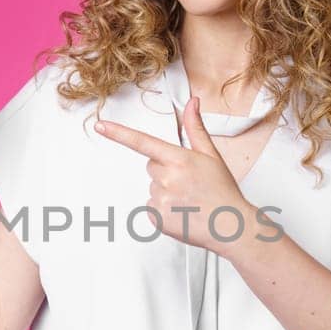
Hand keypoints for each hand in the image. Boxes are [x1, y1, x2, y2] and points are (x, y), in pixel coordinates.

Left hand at [94, 96, 252, 249]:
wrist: (230, 226)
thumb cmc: (222, 190)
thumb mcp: (211, 155)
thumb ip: (195, 128)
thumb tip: (192, 102)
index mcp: (179, 159)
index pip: (142, 142)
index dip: (118, 133)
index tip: (100, 126)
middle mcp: (167, 178)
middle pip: (151, 166)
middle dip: (166, 171)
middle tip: (189, 183)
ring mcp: (160, 199)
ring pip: (152, 188)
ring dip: (167, 192)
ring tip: (189, 201)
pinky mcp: (156, 218)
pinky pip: (151, 208)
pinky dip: (164, 210)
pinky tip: (183, 213)